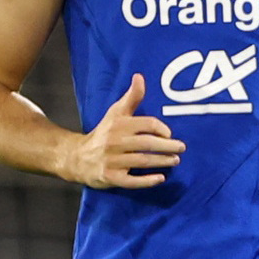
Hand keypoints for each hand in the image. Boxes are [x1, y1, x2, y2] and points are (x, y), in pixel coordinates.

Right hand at [69, 74, 183, 188]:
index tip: (170, 134)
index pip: (146, 124)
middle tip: (181, 148)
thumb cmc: (104, 133)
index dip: (162, 129)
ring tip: (176, 161)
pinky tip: (161, 178)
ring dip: (162, 161)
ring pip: (142, 161)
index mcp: (118, 125)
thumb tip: (140, 76)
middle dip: (168, 146)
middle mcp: (114, 142)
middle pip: (147, 144)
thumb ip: (132, 97)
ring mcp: (112, 160)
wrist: (77, 157)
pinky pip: (131, 181)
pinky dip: (147, 181)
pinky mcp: (110, 177)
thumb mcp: (116, 114)